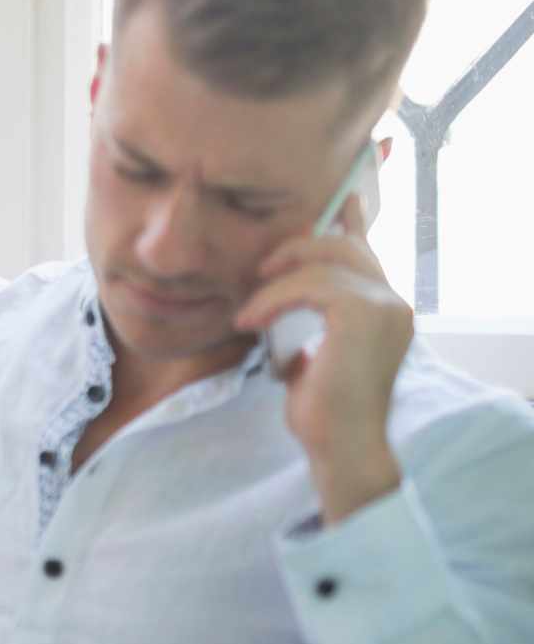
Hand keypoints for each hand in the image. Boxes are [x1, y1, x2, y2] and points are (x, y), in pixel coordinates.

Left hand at [234, 194, 410, 523]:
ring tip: (249, 312)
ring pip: (320, 262)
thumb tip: (276, 294)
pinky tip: (252, 320)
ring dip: (275, 284)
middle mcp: (393, 301)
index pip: (366, 250)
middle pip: (343, 244)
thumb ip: (309, 318)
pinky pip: (309, 284)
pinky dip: (274, 298)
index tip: (342, 197)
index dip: (350, 221)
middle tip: (261, 269)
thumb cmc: (321, 408)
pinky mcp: (363, 313)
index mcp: (385, 307)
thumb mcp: (310, 350)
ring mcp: (384, 306)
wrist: (340, 446)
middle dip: (297, 246)